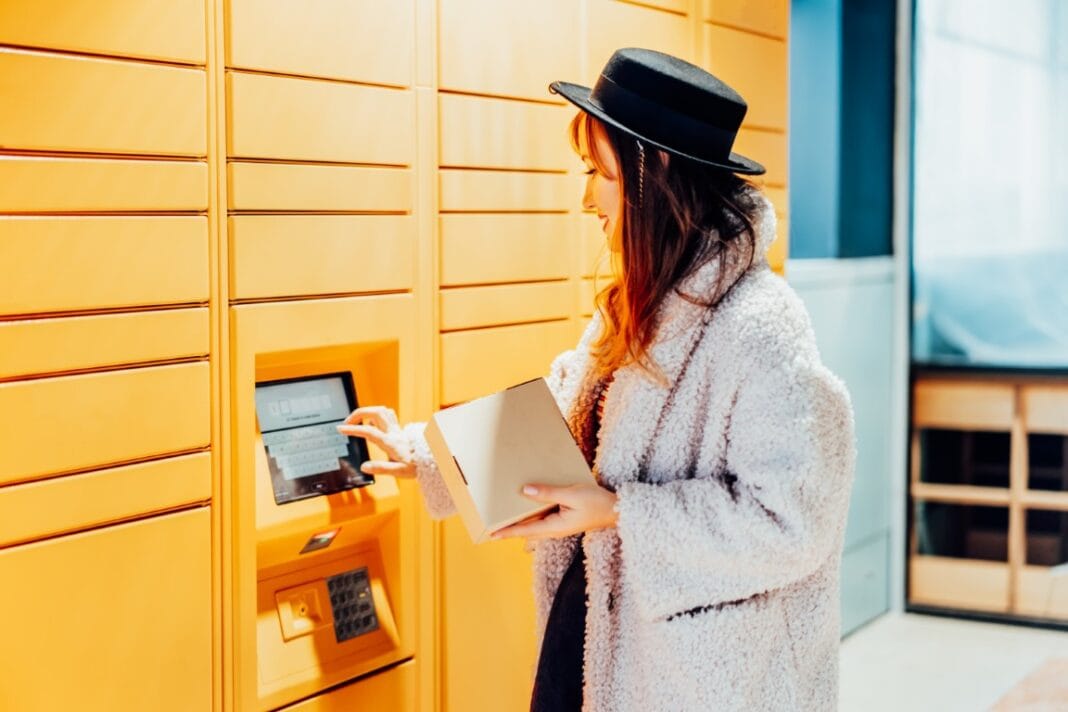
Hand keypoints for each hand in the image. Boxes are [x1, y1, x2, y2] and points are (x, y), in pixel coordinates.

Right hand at [336, 406, 415, 478]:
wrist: (430, 461)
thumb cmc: (415, 466)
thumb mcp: (398, 472)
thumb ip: (380, 469)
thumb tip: (364, 467)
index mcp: (390, 442)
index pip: (369, 431)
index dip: (353, 429)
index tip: (341, 429)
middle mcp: (393, 432)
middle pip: (375, 412)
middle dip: (358, 413)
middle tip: (347, 423)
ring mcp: (396, 429)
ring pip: (381, 410)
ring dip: (367, 411)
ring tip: (357, 421)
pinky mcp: (398, 429)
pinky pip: (387, 414)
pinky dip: (376, 414)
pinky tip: (371, 422)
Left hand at [490, 483, 618, 540]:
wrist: (616, 511)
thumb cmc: (597, 503)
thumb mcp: (572, 494)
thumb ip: (548, 493)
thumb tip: (526, 491)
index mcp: (555, 526)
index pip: (525, 530)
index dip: (508, 531)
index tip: (492, 533)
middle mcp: (554, 529)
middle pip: (527, 531)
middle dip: (510, 529)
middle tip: (492, 527)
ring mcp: (559, 525)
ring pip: (534, 526)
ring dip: (521, 522)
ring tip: (505, 517)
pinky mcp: (563, 520)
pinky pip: (543, 519)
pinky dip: (532, 516)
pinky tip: (528, 507)